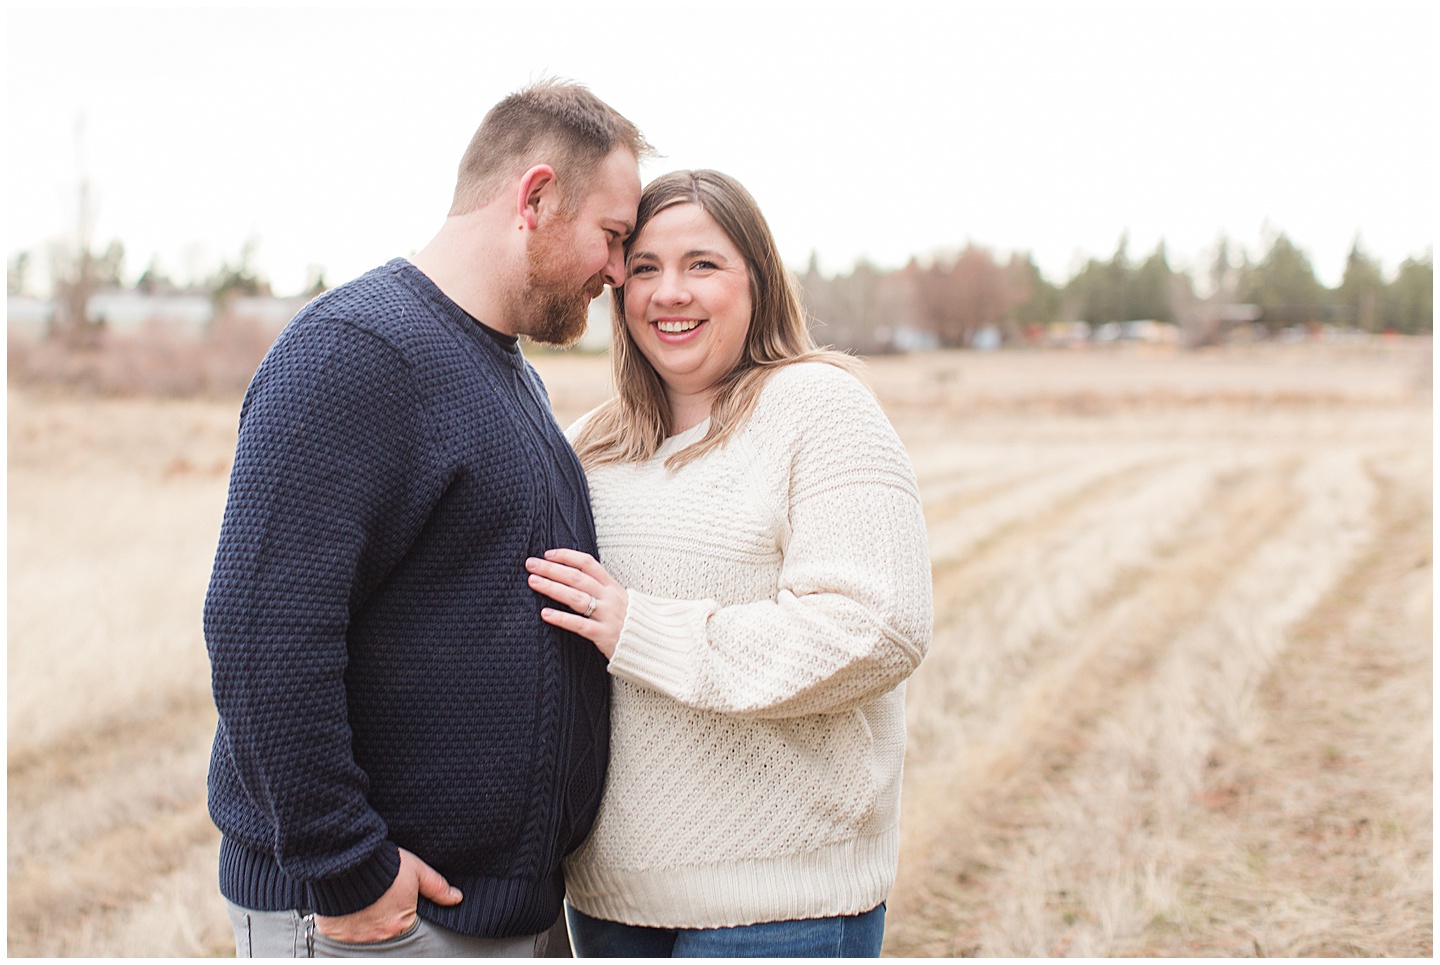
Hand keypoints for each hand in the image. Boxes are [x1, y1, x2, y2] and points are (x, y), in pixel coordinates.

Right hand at [313, 847, 461, 942]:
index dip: (402, 908)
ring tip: (364, 895)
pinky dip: (344, 919)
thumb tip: (456, 898)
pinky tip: (348, 902)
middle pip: (385, 927)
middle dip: (384, 913)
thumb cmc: (382, 864)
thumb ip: (436, 887)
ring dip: (365, 916)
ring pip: (364, 929)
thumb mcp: (416, 870)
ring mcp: (355, 936)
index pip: (406, 922)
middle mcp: (380, 934)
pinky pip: (341, 930)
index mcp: (401, 923)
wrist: (347, 859)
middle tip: (380, 893)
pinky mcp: (334, 932)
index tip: (396, 896)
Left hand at [526, 548, 627, 658]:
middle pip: (576, 578)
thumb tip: (573, 577)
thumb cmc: (631, 621)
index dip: (566, 556)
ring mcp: (607, 615)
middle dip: (551, 569)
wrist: (653, 644)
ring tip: (533, 581)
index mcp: (612, 586)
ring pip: (576, 597)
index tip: (547, 554)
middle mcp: (609, 597)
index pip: (587, 563)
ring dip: (552, 588)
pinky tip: (545, 614)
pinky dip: (561, 618)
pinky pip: (579, 625)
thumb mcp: (619, 599)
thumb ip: (600, 589)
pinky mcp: (604, 635)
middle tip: (531, 564)